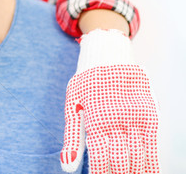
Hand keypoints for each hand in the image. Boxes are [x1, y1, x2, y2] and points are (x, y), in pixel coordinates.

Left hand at [60, 30, 158, 172]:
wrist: (108, 57)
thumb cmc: (86, 85)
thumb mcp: (73, 107)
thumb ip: (71, 139)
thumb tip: (67, 169)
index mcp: (94, 120)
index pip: (99, 159)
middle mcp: (116, 121)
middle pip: (120, 161)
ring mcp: (134, 119)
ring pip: (138, 156)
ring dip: (134, 171)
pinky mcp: (149, 116)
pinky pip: (152, 146)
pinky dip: (152, 163)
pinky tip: (149, 173)